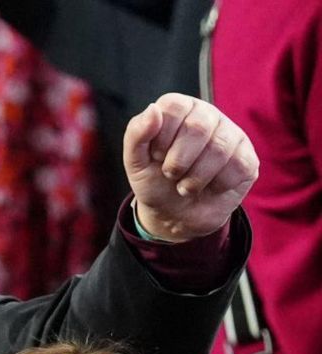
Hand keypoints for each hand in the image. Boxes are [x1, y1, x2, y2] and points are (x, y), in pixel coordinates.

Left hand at [123, 93, 257, 241]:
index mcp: (180, 110)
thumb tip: (153, 109)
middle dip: (177, 161)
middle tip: (170, 174)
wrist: (174, 216)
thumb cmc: (155, 183)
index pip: (174, 106)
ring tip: (186, 185)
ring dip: (194, 178)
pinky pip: (237, 167)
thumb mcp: (135, 163)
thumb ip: (136, 134)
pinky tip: (209, 187)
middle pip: (198, 126)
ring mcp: (232, 135)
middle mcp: (209, 116)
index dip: (161, 137)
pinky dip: (216, 186)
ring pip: (219, 148)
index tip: (156, 156)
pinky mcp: (248, 158)